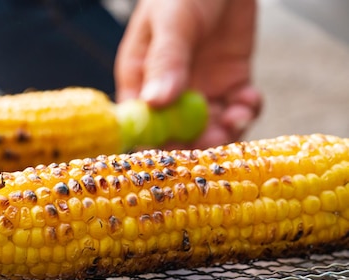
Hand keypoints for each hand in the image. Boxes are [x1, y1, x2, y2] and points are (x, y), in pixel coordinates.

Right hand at [114, 0, 261, 147]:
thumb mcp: (173, 21)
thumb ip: (165, 60)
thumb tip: (155, 103)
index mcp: (140, 79)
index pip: (141, 123)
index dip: (156, 141)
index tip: (176, 149)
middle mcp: (167, 92)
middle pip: (176, 134)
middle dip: (196, 142)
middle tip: (217, 138)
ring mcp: (199, 91)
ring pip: (209, 129)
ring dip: (225, 132)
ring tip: (238, 117)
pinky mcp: (230, 85)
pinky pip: (237, 111)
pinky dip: (246, 112)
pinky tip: (249, 99)